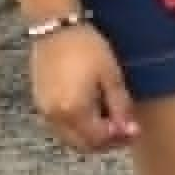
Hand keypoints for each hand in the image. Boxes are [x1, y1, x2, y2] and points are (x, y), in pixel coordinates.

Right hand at [29, 24, 134, 152]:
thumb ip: (120, 107)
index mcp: (73, 110)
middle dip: (105, 142)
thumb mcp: (112, 77)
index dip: (119, 139)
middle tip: (124, 129)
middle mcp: (54, 116)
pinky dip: (77, 128)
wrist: (55, 29)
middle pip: (82, 145)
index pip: (98, 140)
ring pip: (70, 138)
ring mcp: (43, 110)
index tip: (135, 130)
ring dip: (90, 137)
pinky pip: (60, 127)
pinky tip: (92, 114)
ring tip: (110, 121)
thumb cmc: (87, 49)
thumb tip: (129, 130)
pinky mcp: (39, 103)